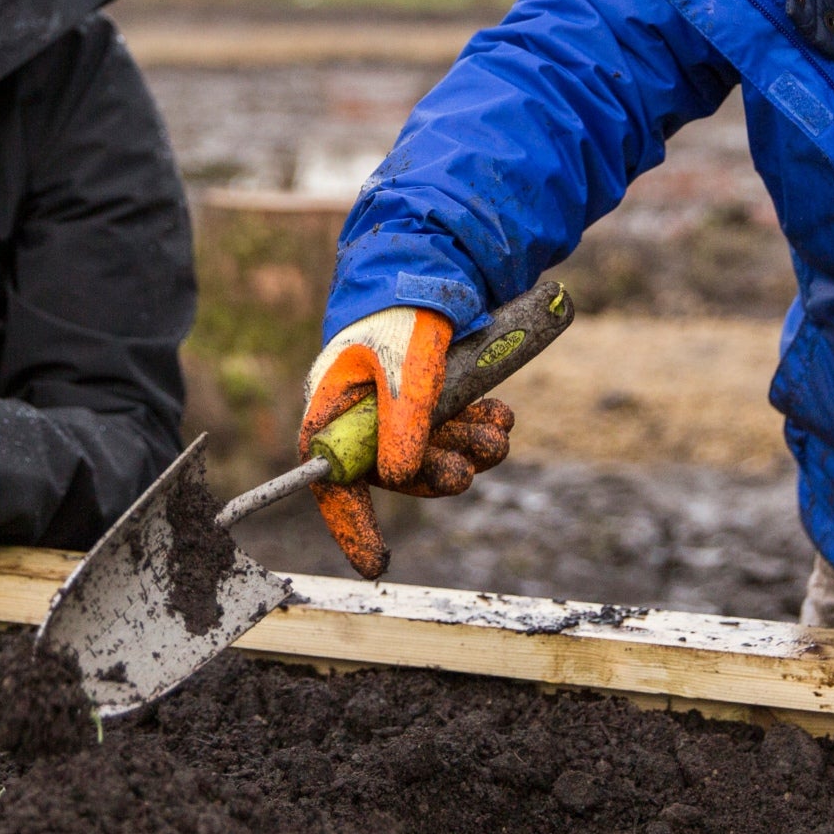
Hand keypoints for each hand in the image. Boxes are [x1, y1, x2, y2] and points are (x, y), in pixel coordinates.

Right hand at [298, 308, 513, 577]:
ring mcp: (397, 413)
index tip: (376, 564)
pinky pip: (455, 433)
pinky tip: (502, 415)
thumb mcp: (408, 361)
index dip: (350, 524)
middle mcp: (362, 419)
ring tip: (499, 433)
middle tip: (474, 465)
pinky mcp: (430, 404)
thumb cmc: (406, 311)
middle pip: (395, 473)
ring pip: (432, 454)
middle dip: (440, 473)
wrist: (437, 268)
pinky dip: (480, 428)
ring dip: (469, 451)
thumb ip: (404, 416)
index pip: (330, 479)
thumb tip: (400, 476)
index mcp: (335, 409)